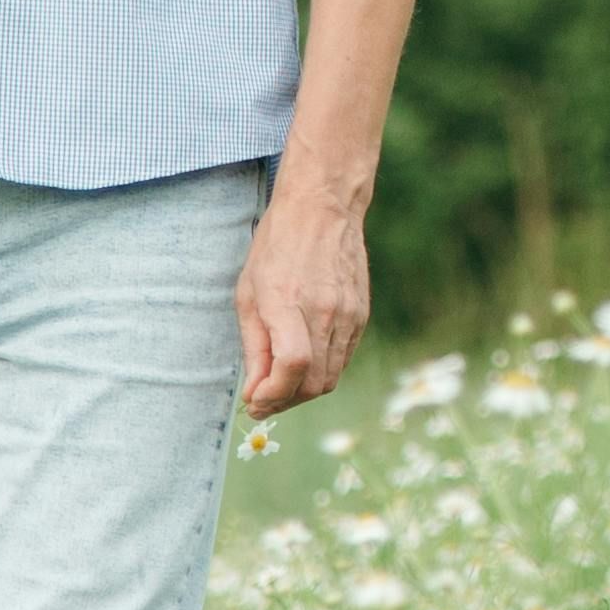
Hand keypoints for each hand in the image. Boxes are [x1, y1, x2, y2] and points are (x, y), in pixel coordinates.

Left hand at [237, 186, 371, 422]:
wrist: (322, 208)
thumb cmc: (277, 246)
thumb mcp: (248, 293)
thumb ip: (254, 346)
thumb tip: (255, 391)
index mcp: (288, 302)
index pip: (291, 367)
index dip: (272, 395)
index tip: (254, 401)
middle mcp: (324, 312)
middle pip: (313, 383)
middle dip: (284, 402)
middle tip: (263, 401)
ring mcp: (348, 315)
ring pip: (330, 378)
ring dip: (302, 392)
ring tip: (279, 385)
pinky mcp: (361, 316)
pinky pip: (342, 359)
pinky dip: (321, 372)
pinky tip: (302, 363)